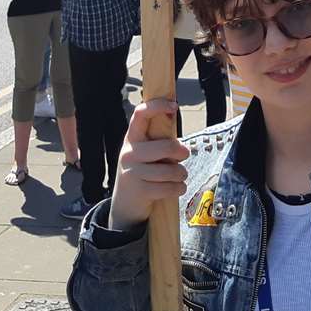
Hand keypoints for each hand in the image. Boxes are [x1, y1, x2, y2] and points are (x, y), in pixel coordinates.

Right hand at [109, 99, 189, 231]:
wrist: (125, 205)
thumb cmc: (143, 172)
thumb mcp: (145, 152)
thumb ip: (158, 137)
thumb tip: (173, 112)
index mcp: (132, 138)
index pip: (140, 114)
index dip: (157, 106)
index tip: (174, 106)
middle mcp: (129, 153)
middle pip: (167, 146)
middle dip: (181, 152)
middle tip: (184, 155)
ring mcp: (132, 172)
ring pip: (170, 170)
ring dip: (181, 174)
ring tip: (180, 176)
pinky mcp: (139, 191)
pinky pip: (169, 187)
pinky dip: (179, 188)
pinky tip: (177, 188)